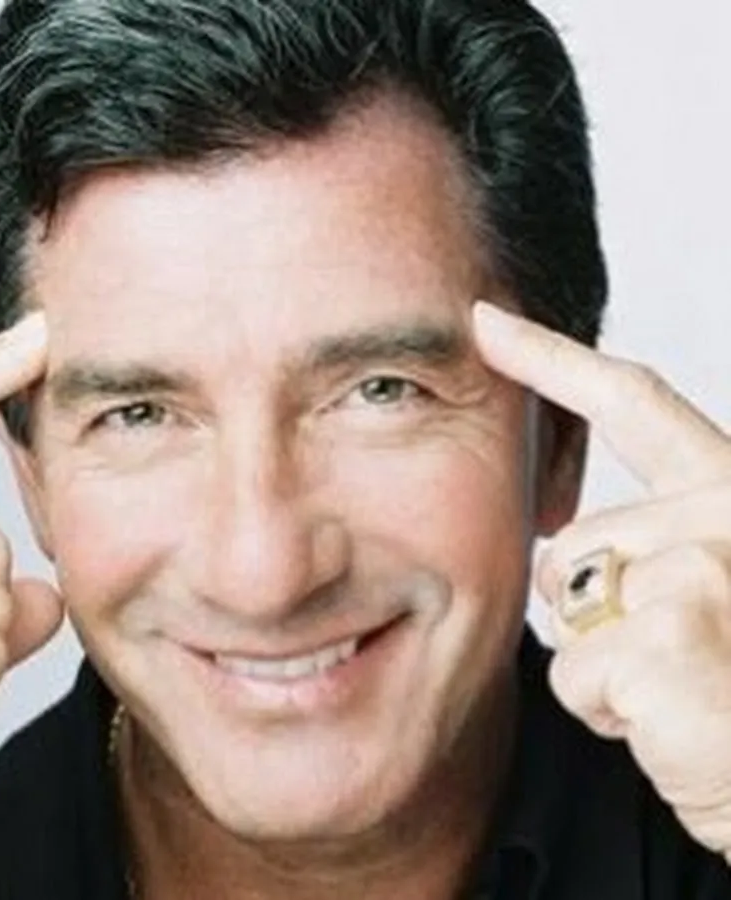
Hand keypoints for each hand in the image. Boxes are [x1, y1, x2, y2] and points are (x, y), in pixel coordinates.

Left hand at [473, 301, 730, 860]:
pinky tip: (670, 724)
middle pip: (569, 545)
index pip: (633, 402)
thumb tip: (557, 552)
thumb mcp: (706, 599)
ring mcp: (701, 573)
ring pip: (564, 608)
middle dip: (591, 611)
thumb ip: (644, 549)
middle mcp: (725, 517)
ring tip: (682, 690)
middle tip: (680, 659)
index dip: (552, 358)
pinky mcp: (667, 638)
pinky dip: (607, 711)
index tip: (488, 321)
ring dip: (602, 664)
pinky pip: (574, 673)